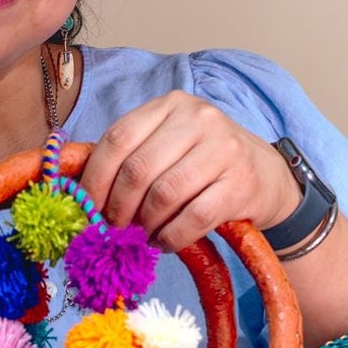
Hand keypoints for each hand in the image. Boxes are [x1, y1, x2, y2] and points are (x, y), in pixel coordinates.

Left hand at [79, 91, 301, 250]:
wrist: (267, 176)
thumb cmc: (204, 164)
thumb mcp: (168, 145)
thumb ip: (131, 157)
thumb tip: (80, 195)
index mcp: (169, 105)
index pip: (117, 139)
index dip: (94, 179)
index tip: (86, 208)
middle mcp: (197, 119)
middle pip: (137, 170)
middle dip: (118, 208)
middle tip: (116, 228)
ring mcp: (223, 148)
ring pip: (164, 196)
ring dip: (146, 225)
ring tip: (144, 235)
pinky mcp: (241, 183)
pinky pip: (193, 219)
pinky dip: (171, 238)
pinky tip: (166, 242)